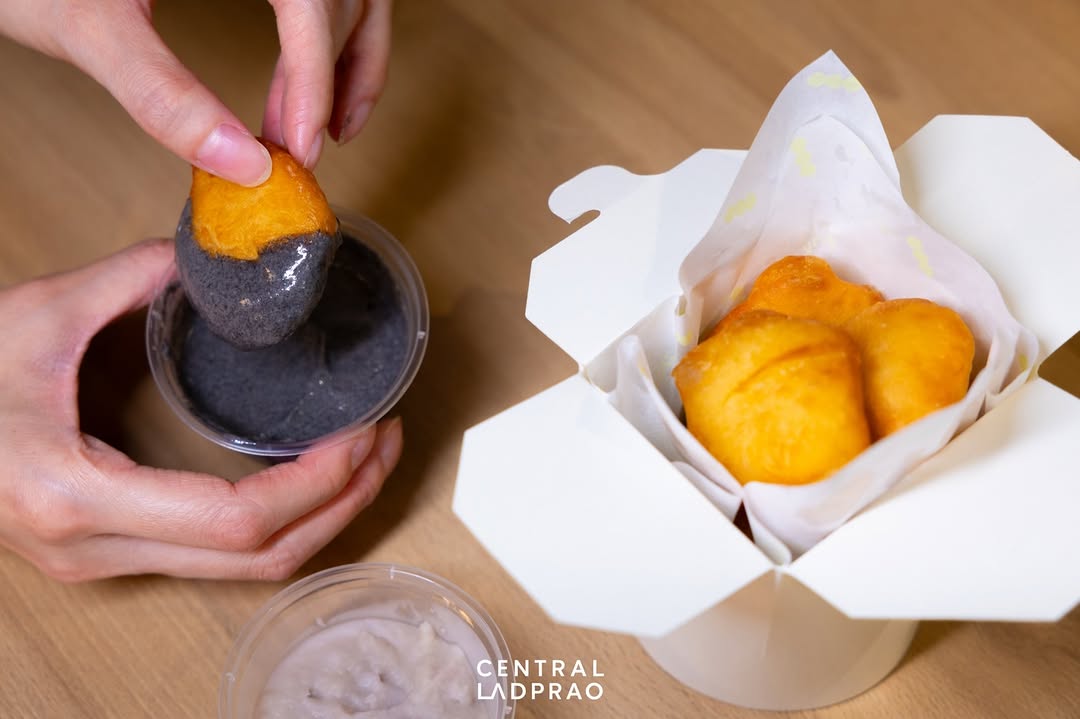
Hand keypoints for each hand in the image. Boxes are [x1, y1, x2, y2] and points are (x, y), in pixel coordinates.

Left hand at [0, 0, 391, 183]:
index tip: (300, 143)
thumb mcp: (88, 28)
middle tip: (295, 149)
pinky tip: (317, 97)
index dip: (314, 74)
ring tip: (314, 133)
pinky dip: (340, 49)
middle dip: (322, 80)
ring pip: (352, 0)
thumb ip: (163, 97)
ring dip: (344, 68)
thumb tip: (241, 162)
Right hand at [0, 239, 402, 581]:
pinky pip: (219, 558)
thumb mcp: (38, 316)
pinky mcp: (112, 554)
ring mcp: (104, 563)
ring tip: (368, 456)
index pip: (236, 520)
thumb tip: (208, 254)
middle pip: (257, 559)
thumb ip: (131, 278)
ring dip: (320, 518)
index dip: (320, 484)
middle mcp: (98, 549)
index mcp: (80, 497)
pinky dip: (279, 522)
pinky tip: (310, 476)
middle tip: (388, 440)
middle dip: (342, 504)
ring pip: (244, 572)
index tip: (366, 431)